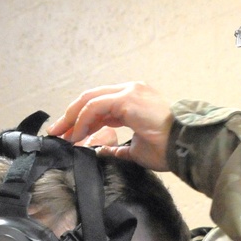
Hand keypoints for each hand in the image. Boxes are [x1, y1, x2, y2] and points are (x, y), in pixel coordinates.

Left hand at [47, 82, 174, 171]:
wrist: (184, 148)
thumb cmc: (167, 150)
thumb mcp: (136, 149)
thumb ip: (118, 148)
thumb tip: (102, 151)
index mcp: (134, 100)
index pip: (100, 105)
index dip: (81, 120)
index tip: (68, 136)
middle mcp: (131, 90)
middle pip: (91, 99)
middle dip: (70, 116)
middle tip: (56, 133)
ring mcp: (129, 92)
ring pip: (89, 100)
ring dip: (72, 119)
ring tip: (62, 136)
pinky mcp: (127, 99)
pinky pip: (95, 107)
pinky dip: (82, 121)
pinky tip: (76, 136)